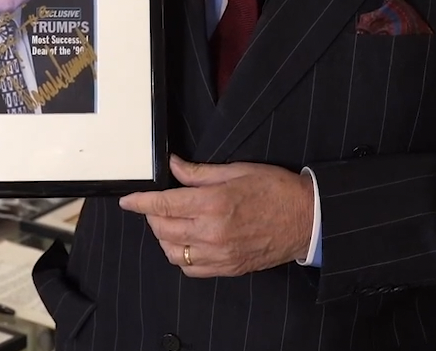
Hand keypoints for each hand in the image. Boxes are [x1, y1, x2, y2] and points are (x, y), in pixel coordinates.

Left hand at [118, 155, 313, 277]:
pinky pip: (191, 269)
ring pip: (173, 252)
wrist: (306, 219)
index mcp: (214, 203)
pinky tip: (186, 242)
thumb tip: (173, 166)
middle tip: (156, 205)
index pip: (164, 205)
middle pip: (163, 229)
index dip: (140, 202)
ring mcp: (220, 254)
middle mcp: (213, 232)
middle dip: (152, 216)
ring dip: (164, 237)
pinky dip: (181, 256)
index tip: (128, 200)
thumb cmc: (275, 190)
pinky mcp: (228, 268)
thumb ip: (199, 173)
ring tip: (171, 222)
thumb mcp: (237, 171)